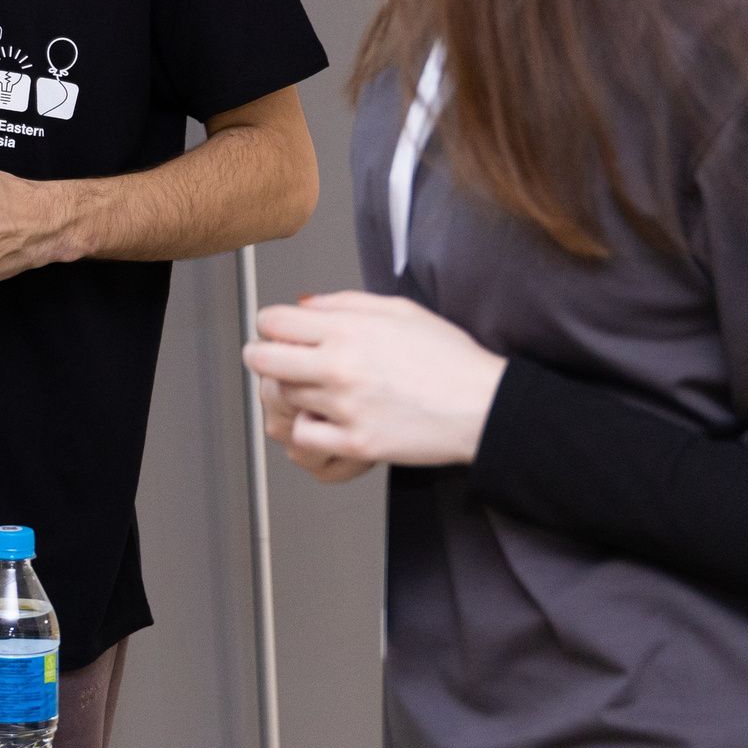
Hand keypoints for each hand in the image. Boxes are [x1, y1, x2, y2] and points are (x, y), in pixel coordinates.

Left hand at [241, 291, 506, 468]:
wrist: (485, 407)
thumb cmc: (450, 360)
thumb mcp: (399, 311)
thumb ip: (344, 304)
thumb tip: (304, 304)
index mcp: (348, 330)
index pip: (274, 322)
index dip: (269, 326)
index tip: (275, 332)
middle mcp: (340, 366)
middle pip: (264, 360)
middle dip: (262, 358)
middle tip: (270, 360)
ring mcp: (345, 407)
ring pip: (283, 399)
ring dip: (290, 394)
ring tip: (313, 392)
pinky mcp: (357, 443)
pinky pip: (304, 437)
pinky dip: (308, 430)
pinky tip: (326, 421)